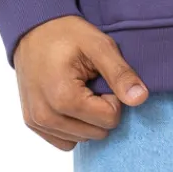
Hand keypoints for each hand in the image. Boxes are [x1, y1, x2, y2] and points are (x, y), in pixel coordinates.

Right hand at [13, 15, 148, 150]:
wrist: (32, 30)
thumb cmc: (65, 34)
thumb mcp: (99, 46)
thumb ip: (120, 74)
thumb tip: (140, 99)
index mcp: (63, 98)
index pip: (109, 119)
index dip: (112, 98)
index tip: (100, 79)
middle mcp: (46, 116)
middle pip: (97, 133)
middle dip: (100, 110)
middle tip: (89, 84)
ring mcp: (36, 122)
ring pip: (83, 139)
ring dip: (87, 120)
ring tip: (77, 91)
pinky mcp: (32, 123)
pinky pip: (65, 142)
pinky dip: (73, 127)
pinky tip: (69, 104)